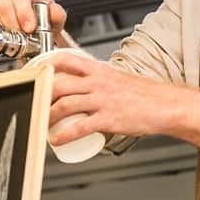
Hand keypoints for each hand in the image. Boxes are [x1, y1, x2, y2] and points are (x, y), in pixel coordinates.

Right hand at [0, 0, 68, 34]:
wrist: (36, 35)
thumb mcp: (55, 20)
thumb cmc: (44, 24)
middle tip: (17, 37)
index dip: (24, 13)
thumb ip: (57, 14)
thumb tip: (55, 12)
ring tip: (4, 38)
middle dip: (10, 24)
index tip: (28, 28)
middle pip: (3, 4)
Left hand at [46, 49, 177, 142]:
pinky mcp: (108, 119)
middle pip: (59, 83)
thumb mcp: (117, 79)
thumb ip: (100, 80)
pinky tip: (57, 140)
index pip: (67, 60)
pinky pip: (79, 127)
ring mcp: (102, 100)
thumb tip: (83, 86)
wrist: (165, 106)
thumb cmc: (144, 95)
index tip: (35, 71)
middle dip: (41, 93)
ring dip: (48, 116)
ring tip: (42, 123)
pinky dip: (64, 135)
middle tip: (33, 102)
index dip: (47, 64)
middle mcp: (98, 83)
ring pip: (65, 105)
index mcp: (100, 70)